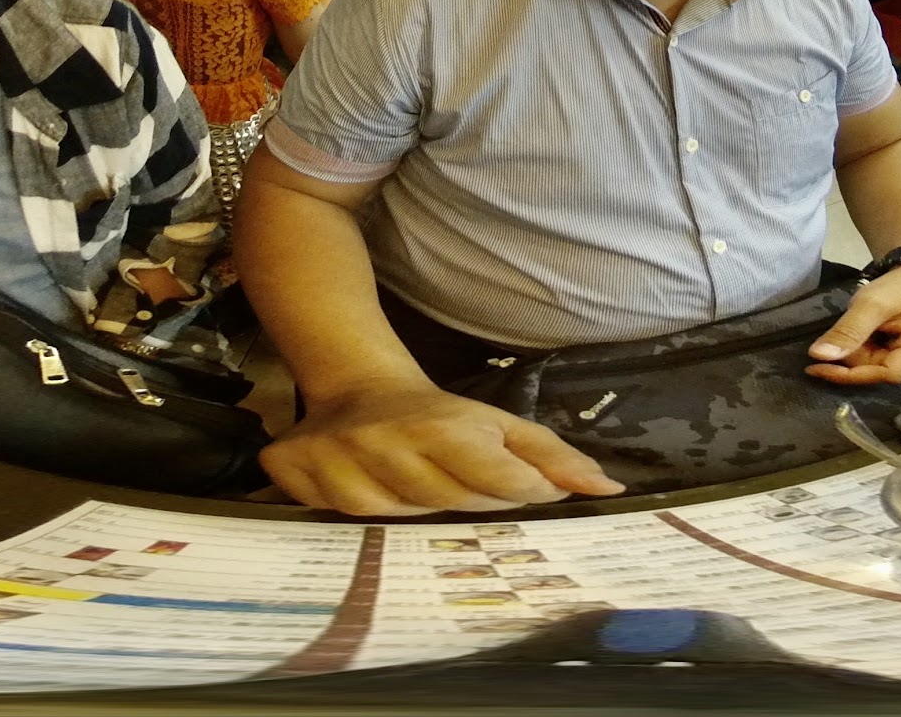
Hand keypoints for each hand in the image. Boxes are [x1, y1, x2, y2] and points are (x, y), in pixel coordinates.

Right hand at [258, 380, 622, 516]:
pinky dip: (352, 508)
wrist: (357, 384)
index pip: (494, 478)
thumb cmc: (440, 414)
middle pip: (446, 505)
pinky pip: (332, 515)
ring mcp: (336, 455)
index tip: (523, 489)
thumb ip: (554, 457)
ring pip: (389, 517)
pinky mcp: (293, 467)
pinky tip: (365, 483)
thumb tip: (607, 489)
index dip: (516, 491)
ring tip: (413, 479)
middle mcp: (387, 438)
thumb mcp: (500, 424)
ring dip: (410, 508)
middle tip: (459, 480)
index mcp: (444, 423)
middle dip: (468, 501)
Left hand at [809, 267, 900, 384]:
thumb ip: (848, 330)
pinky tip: (875, 334)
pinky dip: (878, 351)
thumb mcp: (872, 301)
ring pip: (891, 367)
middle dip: (859, 357)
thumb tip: (818, 356)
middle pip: (889, 370)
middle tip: (842, 337)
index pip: (891, 373)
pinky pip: (898, 362)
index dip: (853, 373)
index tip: (820, 368)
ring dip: (868, 353)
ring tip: (865, 329)